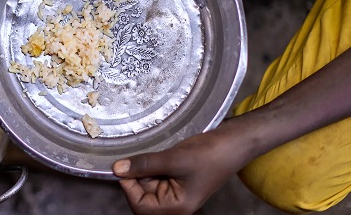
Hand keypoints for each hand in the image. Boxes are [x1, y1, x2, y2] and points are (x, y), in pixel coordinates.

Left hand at [112, 123, 249, 214]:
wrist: (232, 143)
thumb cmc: (209, 155)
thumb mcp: (173, 159)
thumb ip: (144, 165)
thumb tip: (117, 169)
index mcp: (177, 208)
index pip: (140, 206)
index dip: (129, 187)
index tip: (125, 166)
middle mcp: (174, 205)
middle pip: (142, 197)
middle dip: (137, 178)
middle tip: (142, 158)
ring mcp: (175, 193)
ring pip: (146, 185)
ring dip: (145, 170)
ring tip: (157, 154)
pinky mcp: (175, 180)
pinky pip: (155, 176)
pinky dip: (152, 166)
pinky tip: (159, 155)